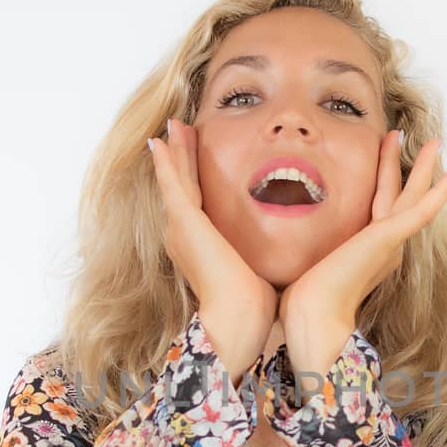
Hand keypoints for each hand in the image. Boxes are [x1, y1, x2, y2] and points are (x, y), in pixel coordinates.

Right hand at [148, 118, 277, 385]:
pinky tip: (161, 140)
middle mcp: (185, 236)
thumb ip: (262, 253)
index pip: (198, 202)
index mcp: (201, 246)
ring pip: (175, 180)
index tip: (199, 153)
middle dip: (181, 158)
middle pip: (182, 186)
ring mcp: (181, 229)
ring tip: (173, 126)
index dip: (195, 176)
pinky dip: (166, 161)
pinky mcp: (185, 223)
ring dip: (173, 152)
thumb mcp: (258, 268)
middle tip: (179, 129)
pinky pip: (171, 183)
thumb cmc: (254, 305)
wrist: (239, 320)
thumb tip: (286, 249)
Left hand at [278, 130, 446, 376]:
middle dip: (403, 167)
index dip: (382, 180)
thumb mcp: (306, 261)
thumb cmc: (303, 299)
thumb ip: (308, 248)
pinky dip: (441, 192)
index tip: (380, 158)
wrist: (313, 315)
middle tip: (408, 137)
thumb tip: (281, 240)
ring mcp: (390, 242)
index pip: (378, 206)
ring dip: (424, 168)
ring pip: (412, 195)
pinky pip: (422, 210)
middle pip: (399, 196)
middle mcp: (385, 246)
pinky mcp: (390, 237)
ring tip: (434, 142)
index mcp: (369, 251)